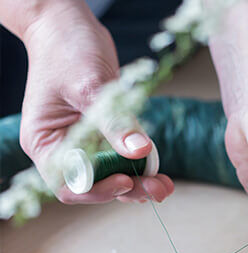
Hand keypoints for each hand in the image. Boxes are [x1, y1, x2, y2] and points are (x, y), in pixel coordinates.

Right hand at [20, 1, 172, 203]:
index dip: (98, 188)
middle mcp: (62, 149)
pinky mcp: (101, 136)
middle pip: (94, 184)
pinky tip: (157, 170)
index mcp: (44, 142)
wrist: (69, 27)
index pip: (68, 182)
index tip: (126, 180)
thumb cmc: (67, 48)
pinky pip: (120, 158)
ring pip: (111, 175)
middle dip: (127, 189)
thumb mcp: (90, 86)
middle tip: (157, 190)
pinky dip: (138, 166)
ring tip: (164, 185)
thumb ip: (114, 122)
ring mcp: (83, 144)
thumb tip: (140, 150)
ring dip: (138, 182)